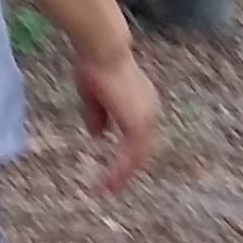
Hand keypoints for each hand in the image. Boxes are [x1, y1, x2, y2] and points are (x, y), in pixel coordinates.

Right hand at [74, 43, 160, 195]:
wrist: (103, 51)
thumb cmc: (96, 65)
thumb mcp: (93, 96)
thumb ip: (97, 115)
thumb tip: (98, 134)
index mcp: (141, 105)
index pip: (138, 137)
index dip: (126, 154)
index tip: (114, 168)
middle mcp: (150, 113)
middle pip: (141, 150)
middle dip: (126, 169)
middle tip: (110, 187)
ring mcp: (146, 119)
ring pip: (137, 157)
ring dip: (122, 175)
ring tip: (106, 190)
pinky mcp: (138, 125)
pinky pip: (130, 157)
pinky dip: (119, 172)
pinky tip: (107, 183)